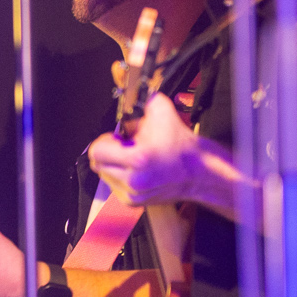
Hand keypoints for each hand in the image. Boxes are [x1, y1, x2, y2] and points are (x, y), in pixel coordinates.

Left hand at [88, 95, 236, 215]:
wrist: (199, 172)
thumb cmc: (181, 143)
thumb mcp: (162, 113)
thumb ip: (141, 100)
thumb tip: (129, 93)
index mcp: (138, 159)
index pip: (97, 151)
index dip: (105, 141)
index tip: (118, 138)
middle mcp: (133, 180)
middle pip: (97, 164)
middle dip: (108, 152)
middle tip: (125, 147)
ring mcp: (132, 194)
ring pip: (104, 175)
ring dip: (113, 164)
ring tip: (134, 159)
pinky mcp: (132, 203)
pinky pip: (113, 185)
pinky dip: (120, 176)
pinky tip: (137, 170)